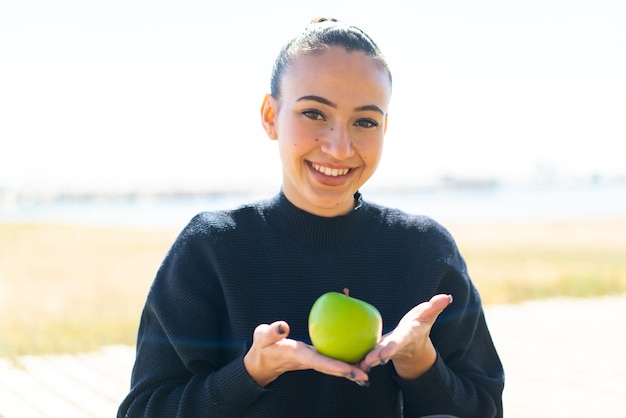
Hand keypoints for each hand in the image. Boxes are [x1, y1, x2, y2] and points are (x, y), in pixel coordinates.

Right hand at [243, 321, 368, 386]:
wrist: (263, 360)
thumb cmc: (263, 346)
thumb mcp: (262, 336)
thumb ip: (272, 332)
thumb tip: (283, 327)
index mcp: (298, 356)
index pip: (319, 361)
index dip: (334, 365)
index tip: (349, 369)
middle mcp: (309, 360)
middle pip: (331, 368)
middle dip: (348, 372)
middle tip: (367, 374)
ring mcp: (313, 360)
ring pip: (334, 365)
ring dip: (350, 368)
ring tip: (368, 368)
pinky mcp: (315, 357)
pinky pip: (332, 359)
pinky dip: (344, 359)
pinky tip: (357, 355)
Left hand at [359, 294, 452, 379]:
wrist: (413, 345)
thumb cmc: (418, 325)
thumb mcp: (427, 315)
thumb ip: (434, 307)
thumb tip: (446, 297)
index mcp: (407, 336)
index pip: (400, 341)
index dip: (392, 347)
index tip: (383, 354)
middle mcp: (396, 345)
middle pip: (386, 351)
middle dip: (377, 356)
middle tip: (367, 361)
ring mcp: (386, 350)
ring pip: (375, 356)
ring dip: (365, 361)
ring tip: (356, 365)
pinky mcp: (377, 351)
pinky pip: (367, 355)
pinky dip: (358, 359)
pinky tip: (348, 361)